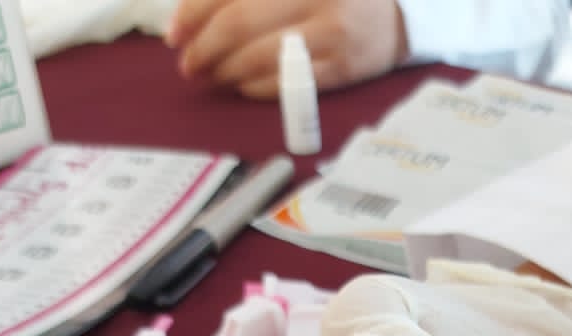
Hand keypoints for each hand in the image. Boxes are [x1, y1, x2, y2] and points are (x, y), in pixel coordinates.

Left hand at [168, 0, 407, 97]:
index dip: (193, 13)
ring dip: (226, 72)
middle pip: (238, 24)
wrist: (397, 11)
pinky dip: (257, 87)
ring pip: (260, 57)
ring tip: (212, 76)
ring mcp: (330, 31)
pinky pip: (287, 83)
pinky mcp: (343, 66)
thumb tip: (191, 18)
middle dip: (204, 49)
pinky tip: (243, 85)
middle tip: (188, 64)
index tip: (174, 34)